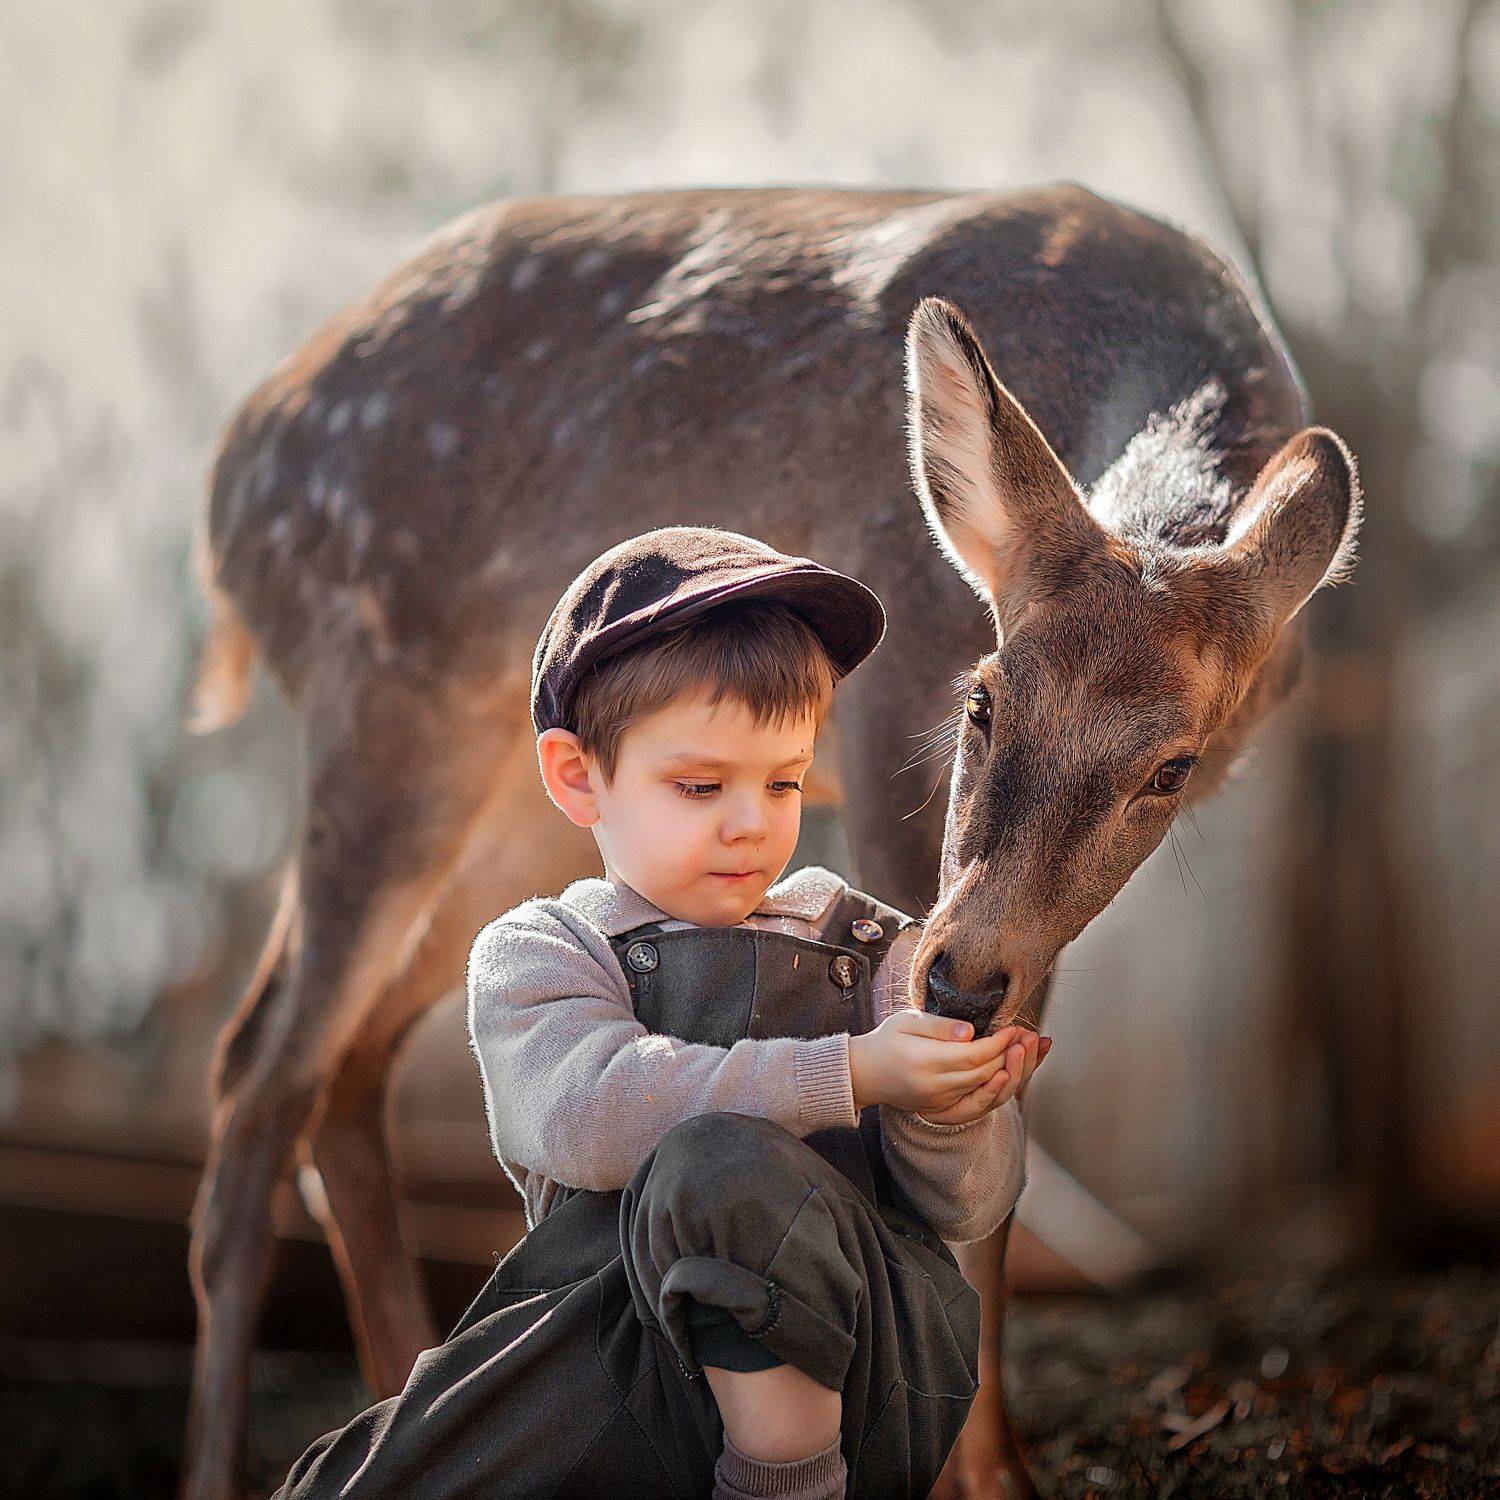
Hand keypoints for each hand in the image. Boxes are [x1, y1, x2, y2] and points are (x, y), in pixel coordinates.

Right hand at [849, 1008, 1043, 1115]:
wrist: (864, 1075)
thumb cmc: (885, 1041)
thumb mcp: (906, 1021)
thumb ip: (939, 1026)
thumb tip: (970, 1032)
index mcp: (925, 1061)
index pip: (974, 1055)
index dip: (998, 1043)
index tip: (1013, 1028)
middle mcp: (935, 1086)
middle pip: (984, 1074)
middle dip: (1009, 1055)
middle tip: (1026, 1036)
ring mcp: (939, 1101)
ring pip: (984, 1089)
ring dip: (1008, 1071)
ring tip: (1023, 1051)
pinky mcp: (942, 1109)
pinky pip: (976, 1100)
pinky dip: (995, 1085)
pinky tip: (1007, 1072)